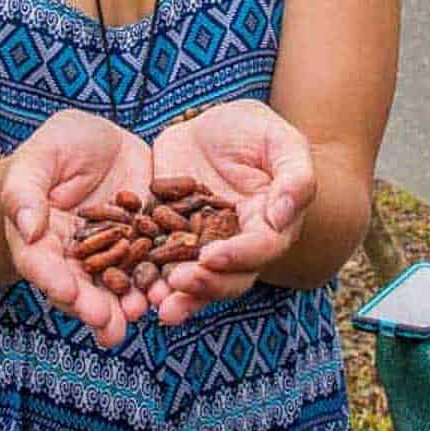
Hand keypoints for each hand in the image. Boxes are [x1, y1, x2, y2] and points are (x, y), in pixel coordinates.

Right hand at [0, 109, 152, 347]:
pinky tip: (169, 292)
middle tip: (107, 324)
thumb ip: (26, 192)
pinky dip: (158, 282)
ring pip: (115, 287)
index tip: (66, 292)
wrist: (103, 142)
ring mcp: (111, 254)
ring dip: (126, 305)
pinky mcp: (142, 246)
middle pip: (79, 287)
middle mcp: (74, 256)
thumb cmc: (59, 146)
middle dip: (93, 307)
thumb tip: (26, 231)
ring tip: (140, 313)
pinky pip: (150, 268)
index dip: (52, 280)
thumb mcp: (41, 157)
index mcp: (40, 238)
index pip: (41, 264)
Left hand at [148, 99, 314, 325]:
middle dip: (205, 285)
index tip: (211, 256)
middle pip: (229, 277)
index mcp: (270, 225)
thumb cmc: (255, 130)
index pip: (260, 249)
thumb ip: (295, 176)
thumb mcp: (280, 141)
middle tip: (179, 281)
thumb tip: (284, 216)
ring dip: (180, 296)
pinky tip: (134, 286)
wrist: (208, 125)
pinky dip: (151, 278)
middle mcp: (238, 244)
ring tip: (159, 304)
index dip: (238, 256)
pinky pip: (162, 264)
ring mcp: (202, 245)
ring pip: (197, 280)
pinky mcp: (170, 238)